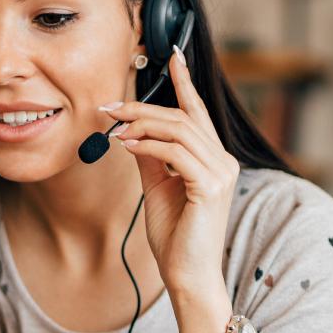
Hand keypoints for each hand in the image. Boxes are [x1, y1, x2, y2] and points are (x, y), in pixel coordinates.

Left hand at [100, 45, 238, 292]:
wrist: (187, 275)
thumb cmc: (175, 236)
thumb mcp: (158, 187)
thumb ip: (151, 157)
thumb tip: (132, 132)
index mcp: (214, 159)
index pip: (198, 113)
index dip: (184, 83)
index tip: (171, 57)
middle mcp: (223, 161)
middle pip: (182, 117)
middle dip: (143, 108)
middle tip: (109, 108)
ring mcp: (221, 172)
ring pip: (178, 130)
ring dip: (141, 125)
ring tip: (114, 128)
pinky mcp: (211, 186)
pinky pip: (175, 153)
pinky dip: (148, 145)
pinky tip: (127, 146)